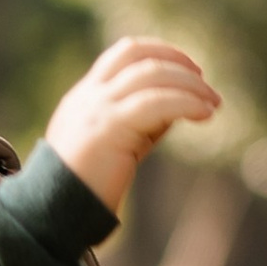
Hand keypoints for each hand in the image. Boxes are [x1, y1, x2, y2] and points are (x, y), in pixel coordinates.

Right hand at [45, 37, 218, 215]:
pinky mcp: (110, 127)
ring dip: (189, 84)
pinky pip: (155, 102)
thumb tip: (179, 108)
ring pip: (150, 73)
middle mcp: (89, 96)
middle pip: (138, 55)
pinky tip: (204, 114)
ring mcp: (97, 108)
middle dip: (178, 63)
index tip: (188, 69)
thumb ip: (141, 123)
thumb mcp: (116, 145)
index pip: (124, 54)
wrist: (54, 213)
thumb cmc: (86, 187)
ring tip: (213, 103)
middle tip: (205, 86)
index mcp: (85, 96)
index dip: (160, 53)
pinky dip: (186, 103)